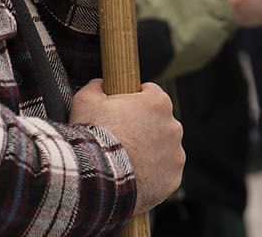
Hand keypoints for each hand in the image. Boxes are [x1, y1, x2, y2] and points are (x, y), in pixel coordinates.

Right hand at [69, 79, 184, 214]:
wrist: (98, 176)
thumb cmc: (93, 135)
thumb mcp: (85, 101)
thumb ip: (96, 87)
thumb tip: (99, 84)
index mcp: (158, 102)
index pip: (151, 93)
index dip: (134, 101)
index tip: (122, 111)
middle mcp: (173, 126)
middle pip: (159, 123)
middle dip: (144, 128)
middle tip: (122, 139)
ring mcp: (176, 154)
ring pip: (164, 149)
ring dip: (150, 152)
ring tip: (126, 160)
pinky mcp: (173, 178)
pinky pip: (165, 173)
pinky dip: (153, 175)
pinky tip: (135, 176)